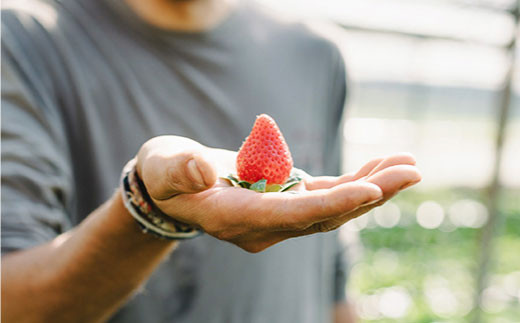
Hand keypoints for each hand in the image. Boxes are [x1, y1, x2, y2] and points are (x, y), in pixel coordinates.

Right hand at [136, 136, 420, 251]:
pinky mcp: (286, 202)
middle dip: (369, 194)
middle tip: (412, 171)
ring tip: (409, 165)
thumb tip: (203, 170)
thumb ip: (181, 169)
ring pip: (333, 207)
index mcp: (236, 218)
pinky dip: (354, 182)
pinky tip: (380, 167)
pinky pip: (327, 196)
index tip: (373, 189)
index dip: (332, 204)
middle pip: (325, 215)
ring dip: (372, 187)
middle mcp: (264, 226)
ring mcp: (278, 218)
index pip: (292, 215)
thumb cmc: (165, 174)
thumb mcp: (165, 166)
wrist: (171, 189)